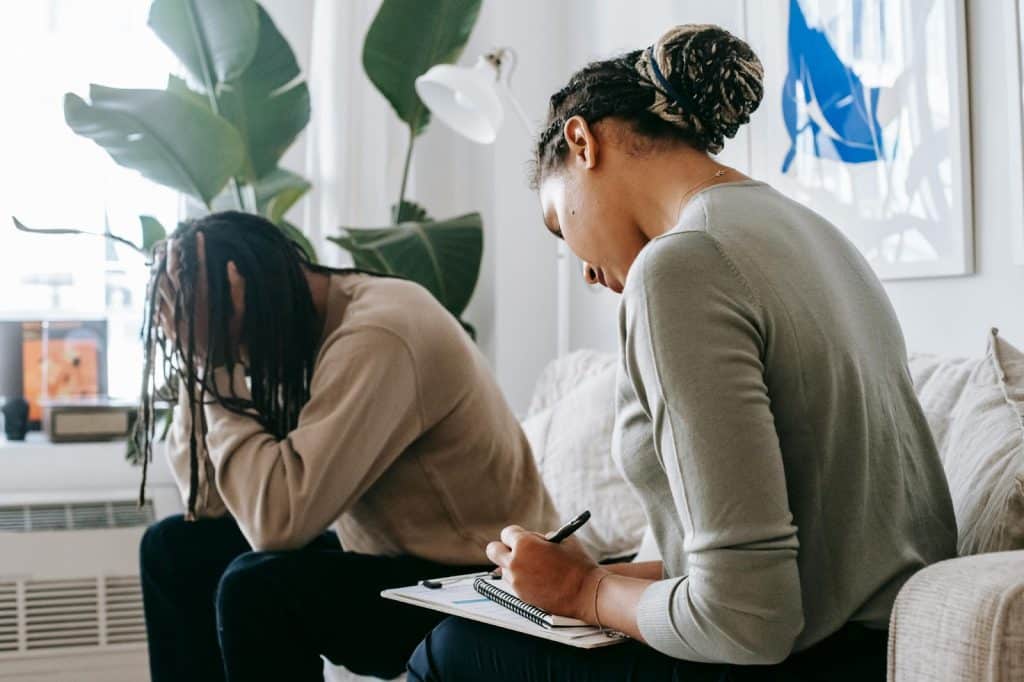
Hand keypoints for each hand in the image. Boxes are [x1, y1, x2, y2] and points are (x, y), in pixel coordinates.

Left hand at [157, 232, 245, 360]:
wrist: (210, 370)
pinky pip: (156, 300)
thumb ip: (238, 291)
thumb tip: (231, 265)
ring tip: (161, 252)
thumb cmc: (230, 342)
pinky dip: (155, 287)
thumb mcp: (241, 317)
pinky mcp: (165, 323)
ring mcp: (173, 314)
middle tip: (175, 239)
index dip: (198, 250)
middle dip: (175, 254)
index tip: (198, 234)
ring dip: (161, 267)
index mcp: (205, 301)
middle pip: (175, 273)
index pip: (199, 268)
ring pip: (161, 285)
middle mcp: (186, 305)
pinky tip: (155, 279)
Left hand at [486, 525, 605, 621]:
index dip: (517, 534)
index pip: (507, 533)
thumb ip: (543, 538)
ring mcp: (516, 581)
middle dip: (503, 548)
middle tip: (516, 550)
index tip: (523, 537)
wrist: (586, 593)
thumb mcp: (563, 539)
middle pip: (493, 550)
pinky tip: (538, 580)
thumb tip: (534, 540)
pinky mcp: (521, 596)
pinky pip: (514, 583)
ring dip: (514, 565)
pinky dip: (521, 579)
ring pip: (503, 568)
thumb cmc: (578, 565)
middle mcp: (515, 562)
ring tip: (535, 568)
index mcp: (525, 544)